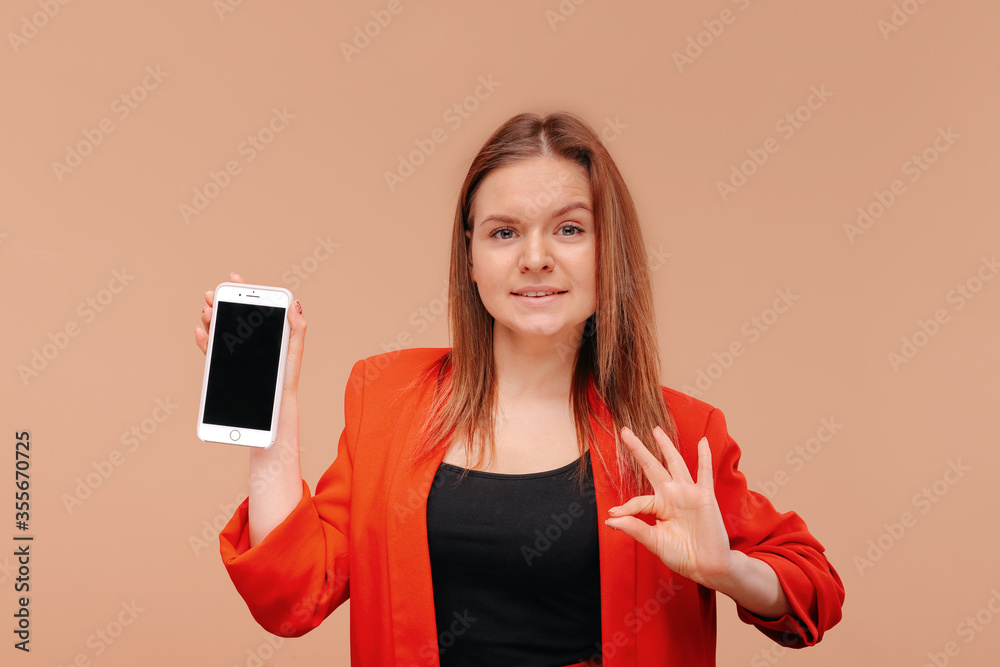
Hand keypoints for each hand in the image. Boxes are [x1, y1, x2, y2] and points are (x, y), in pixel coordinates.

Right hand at [194, 272, 307, 396]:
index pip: (253, 306)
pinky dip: (203, 340)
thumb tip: (295, 303)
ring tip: (207, 311)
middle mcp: (247, 338)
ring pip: (217, 328)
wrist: (274, 405)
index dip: (243, 290)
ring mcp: (234, 350)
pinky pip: (210, 350)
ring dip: (209, 317)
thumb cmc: (286, 377)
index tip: (234, 277)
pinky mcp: (224, 365)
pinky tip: (200, 331)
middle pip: (230, 314)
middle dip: (219, 301)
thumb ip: (296, 327)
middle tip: (211, 294)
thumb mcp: (294, 349)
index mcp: (265, 330)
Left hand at [605, 426, 735, 588]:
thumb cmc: (682, 555)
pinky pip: (704, 472)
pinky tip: (703, 441)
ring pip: (675, 463)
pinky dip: (704, 456)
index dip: (625, 507)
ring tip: (655, 430)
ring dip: (666, 446)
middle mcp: (671, 495)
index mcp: (658, 506)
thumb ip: (635, 528)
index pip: (638, 500)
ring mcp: (688, 493)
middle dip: (639, 449)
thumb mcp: (654, 542)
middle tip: (624, 431)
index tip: (612, 513)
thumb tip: (610, 519)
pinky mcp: (705, 496)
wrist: (708, 566)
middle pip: (652, 466)